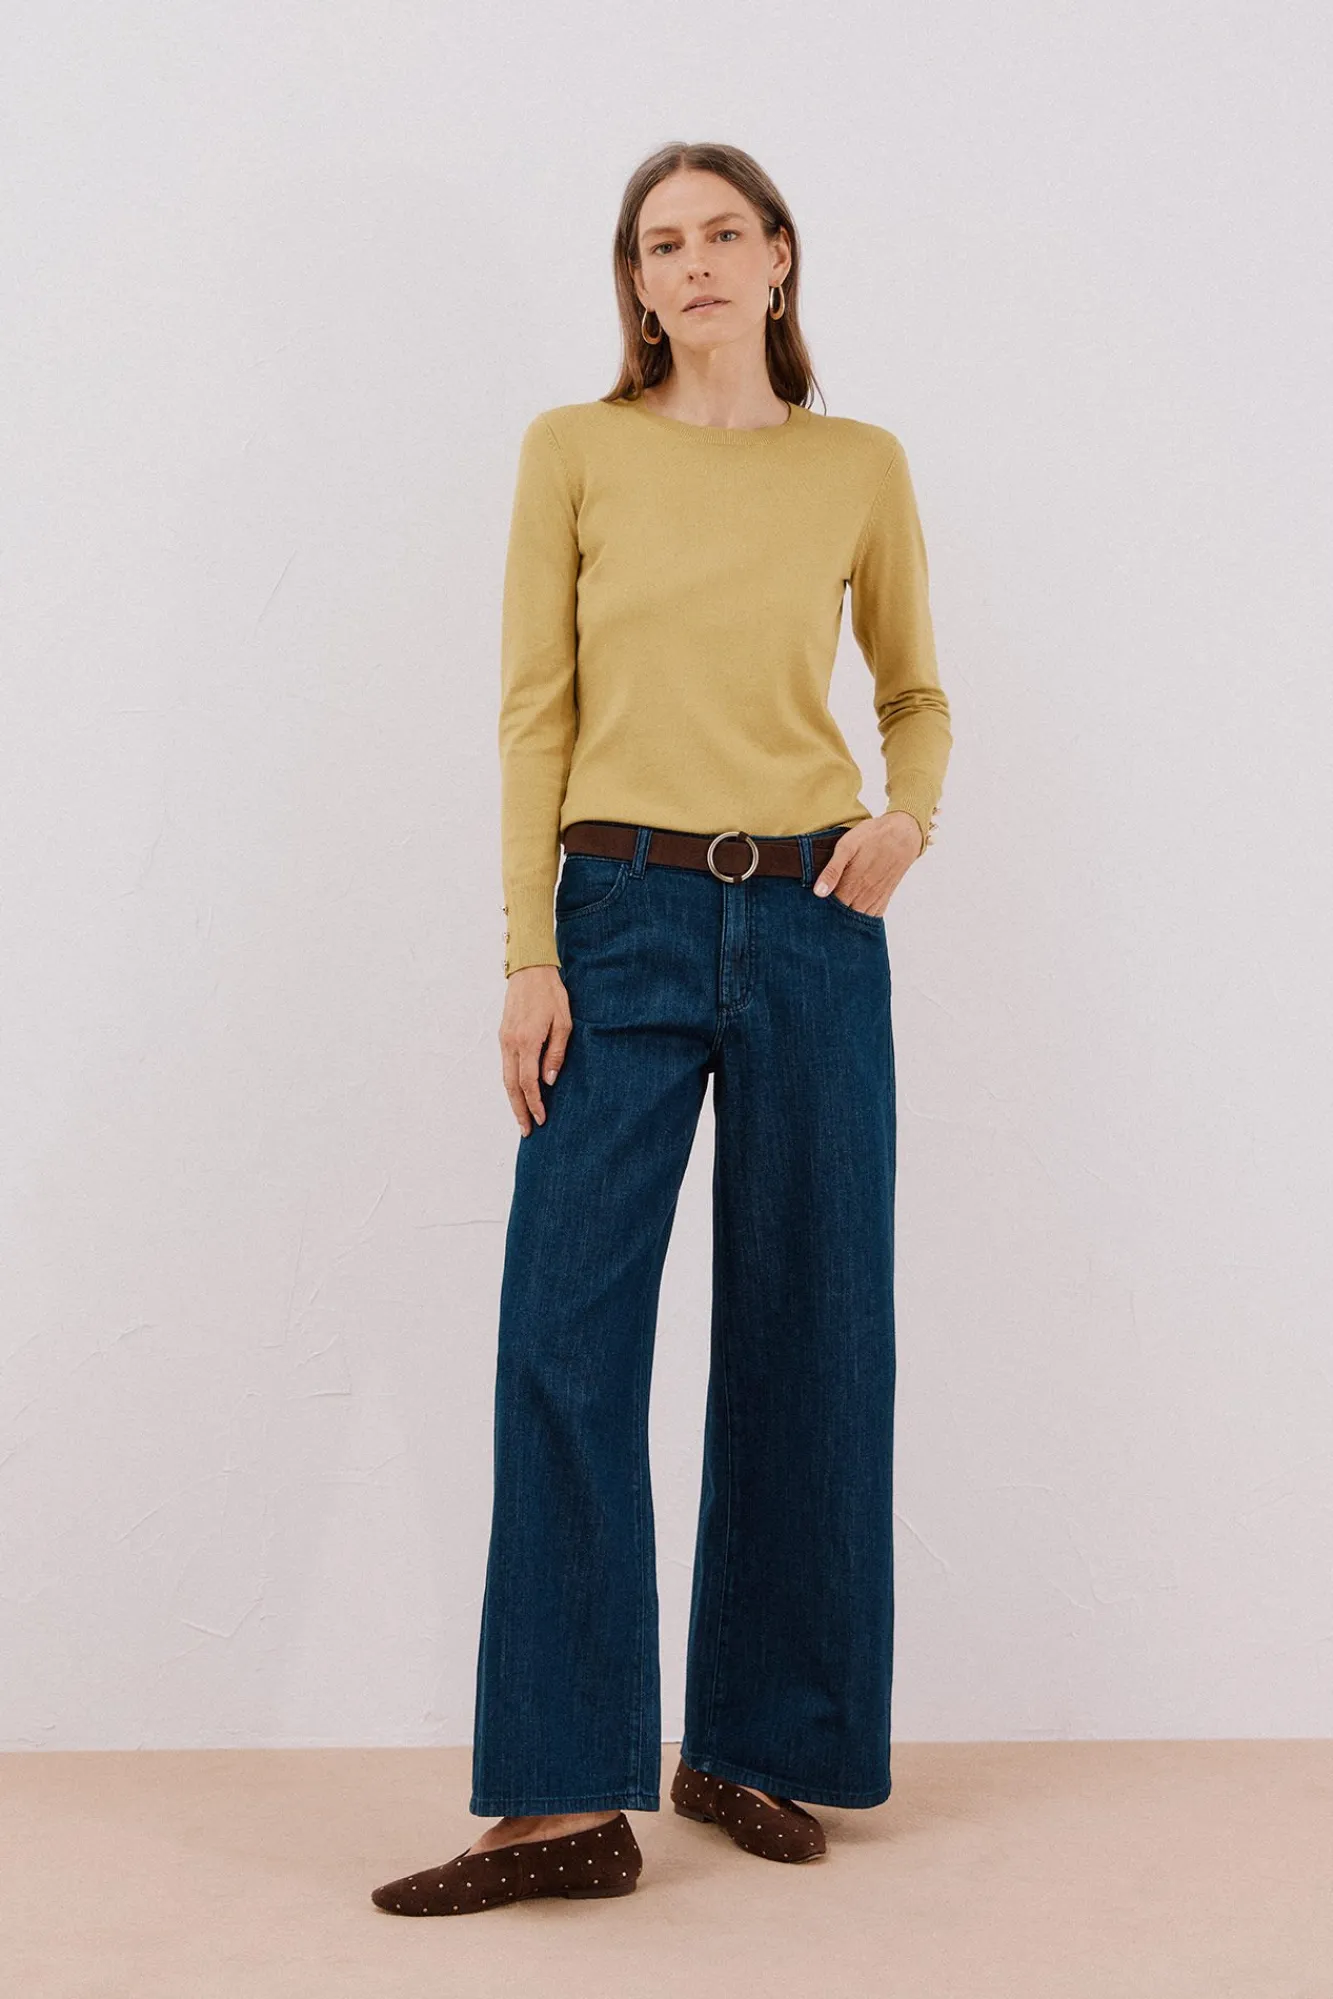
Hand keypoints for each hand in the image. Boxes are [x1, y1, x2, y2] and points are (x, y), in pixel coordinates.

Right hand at [499, 964, 571, 1134]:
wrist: (529, 970)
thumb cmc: (551, 994)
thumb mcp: (564, 1023)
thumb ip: (556, 1053)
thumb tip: (549, 1081)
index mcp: (527, 1041)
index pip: (528, 1082)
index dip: (535, 1104)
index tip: (542, 1119)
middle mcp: (510, 1043)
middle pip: (511, 1086)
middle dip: (518, 1110)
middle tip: (526, 1131)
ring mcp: (504, 1040)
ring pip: (505, 1077)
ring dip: (513, 1099)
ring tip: (521, 1117)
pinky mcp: (503, 1036)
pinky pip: (506, 1066)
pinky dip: (511, 1083)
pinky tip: (518, 1092)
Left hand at [811, 810, 923, 915]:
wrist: (903, 834)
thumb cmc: (872, 837)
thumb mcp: (846, 846)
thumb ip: (832, 870)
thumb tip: (819, 893)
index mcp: (851, 884)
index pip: (830, 909)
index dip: (819, 910)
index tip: (812, 909)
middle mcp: (864, 895)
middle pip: (843, 917)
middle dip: (830, 918)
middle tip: (820, 915)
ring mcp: (876, 898)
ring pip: (858, 919)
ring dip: (846, 921)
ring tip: (833, 918)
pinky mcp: (884, 896)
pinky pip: (874, 917)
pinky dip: (863, 921)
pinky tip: (854, 918)